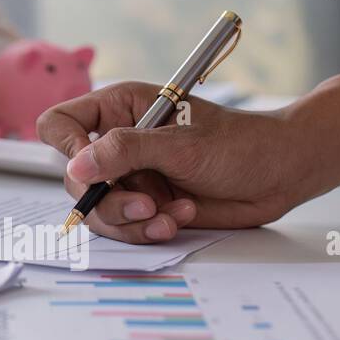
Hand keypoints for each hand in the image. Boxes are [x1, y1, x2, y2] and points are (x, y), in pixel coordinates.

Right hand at [37, 81, 318, 243]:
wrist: (279, 175)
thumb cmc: (240, 144)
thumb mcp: (181, 145)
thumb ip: (125, 152)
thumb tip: (77, 168)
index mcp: (119, 109)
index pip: (60, 125)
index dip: (67, 150)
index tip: (92, 170)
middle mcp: (118, 143)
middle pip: (77, 181)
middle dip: (110, 200)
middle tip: (146, 206)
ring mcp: (131, 177)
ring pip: (99, 212)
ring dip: (132, 221)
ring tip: (168, 217)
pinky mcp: (146, 206)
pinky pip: (125, 228)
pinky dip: (149, 230)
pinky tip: (179, 217)